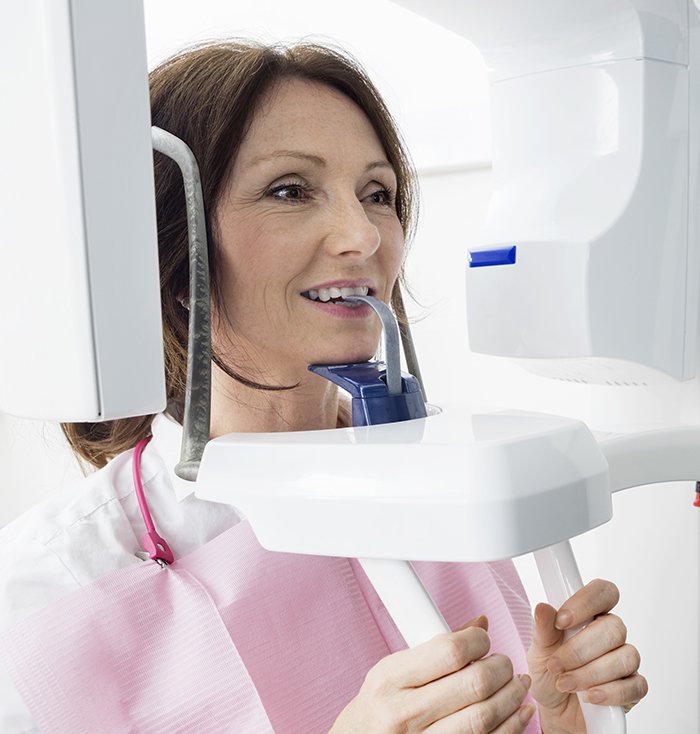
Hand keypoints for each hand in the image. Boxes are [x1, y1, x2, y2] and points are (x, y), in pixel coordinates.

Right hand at [330, 616, 535, 732]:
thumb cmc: (377, 707)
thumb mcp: (391, 672)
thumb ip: (434, 650)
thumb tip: (479, 624)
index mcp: (390, 680)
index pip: (450, 651)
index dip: (477, 641)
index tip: (483, 640)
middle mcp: (403, 714)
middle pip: (474, 684)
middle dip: (501, 668)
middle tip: (504, 663)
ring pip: (485, 717)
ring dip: (512, 696)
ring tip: (517, 684)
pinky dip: (512, 727)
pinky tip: (519, 713)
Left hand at [526, 579, 647, 732]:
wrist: (555, 712)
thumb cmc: (549, 674)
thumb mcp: (539, 651)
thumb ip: (543, 629)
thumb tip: (542, 608)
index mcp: (589, 615)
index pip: (603, 592)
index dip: (586, 602)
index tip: (561, 620)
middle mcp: (611, 634)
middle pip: (614, 628)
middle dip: (580, 649)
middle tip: (556, 665)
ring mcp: (625, 661)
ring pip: (625, 657)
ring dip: (590, 673)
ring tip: (565, 684)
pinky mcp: (633, 689)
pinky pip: (634, 686)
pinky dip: (610, 692)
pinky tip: (590, 697)